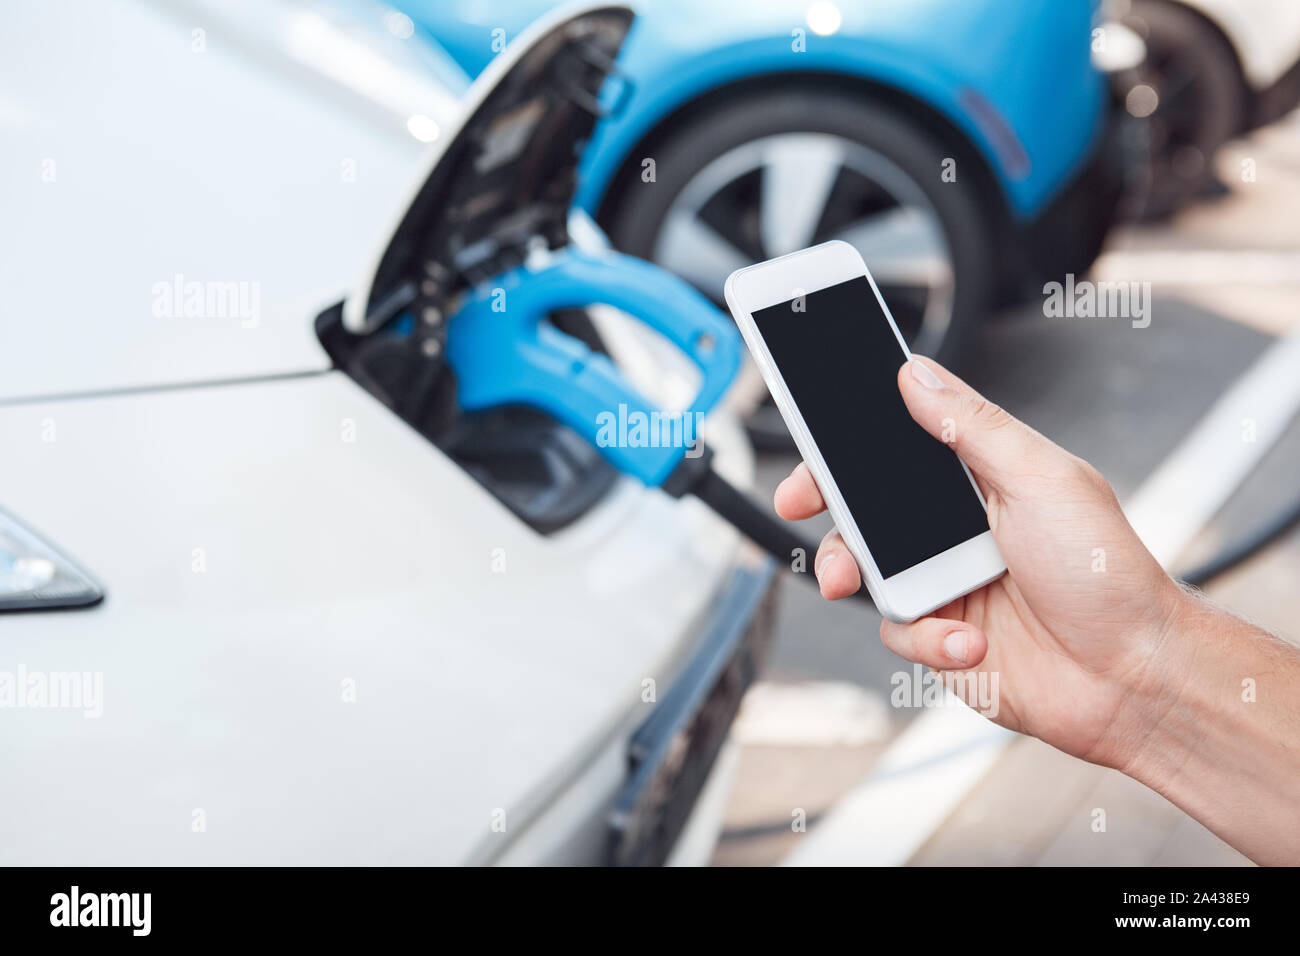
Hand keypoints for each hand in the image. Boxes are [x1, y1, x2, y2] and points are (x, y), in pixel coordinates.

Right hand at [773, 356, 1184, 769]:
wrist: (1133, 676)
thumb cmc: (1105, 571)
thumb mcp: (1040, 478)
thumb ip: (972, 426)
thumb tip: (915, 374)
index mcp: (976, 481)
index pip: (896, 448)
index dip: (847, 442)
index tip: (809, 436)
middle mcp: (953, 531)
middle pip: (862, 509)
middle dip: (826, 505)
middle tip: (799, 504)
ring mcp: (944, 584)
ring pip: (863, 572)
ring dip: (859, 575)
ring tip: (874, 587)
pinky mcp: (940, 639)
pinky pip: (897, 633)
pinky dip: (927, 639)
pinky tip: (972, 641)